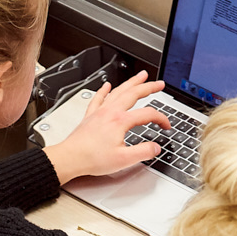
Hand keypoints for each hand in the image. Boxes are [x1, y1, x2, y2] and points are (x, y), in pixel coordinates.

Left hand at [46, 73, 170, 185]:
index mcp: (120, 121)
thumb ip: (143, 152)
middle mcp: (110, 112)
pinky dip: (104, 90)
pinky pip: (99, 98)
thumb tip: (155, 147)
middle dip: (149, 87)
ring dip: (131, 82)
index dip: (161, 119)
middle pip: (133, 93)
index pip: (147, 114)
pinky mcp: (90, 116)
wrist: (70, 158)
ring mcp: (99, 112)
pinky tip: (107, 85)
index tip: (166, 126)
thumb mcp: (123, 160)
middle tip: (159, 84)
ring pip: (118, 91)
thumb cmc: (92, 159)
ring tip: (140, 76)